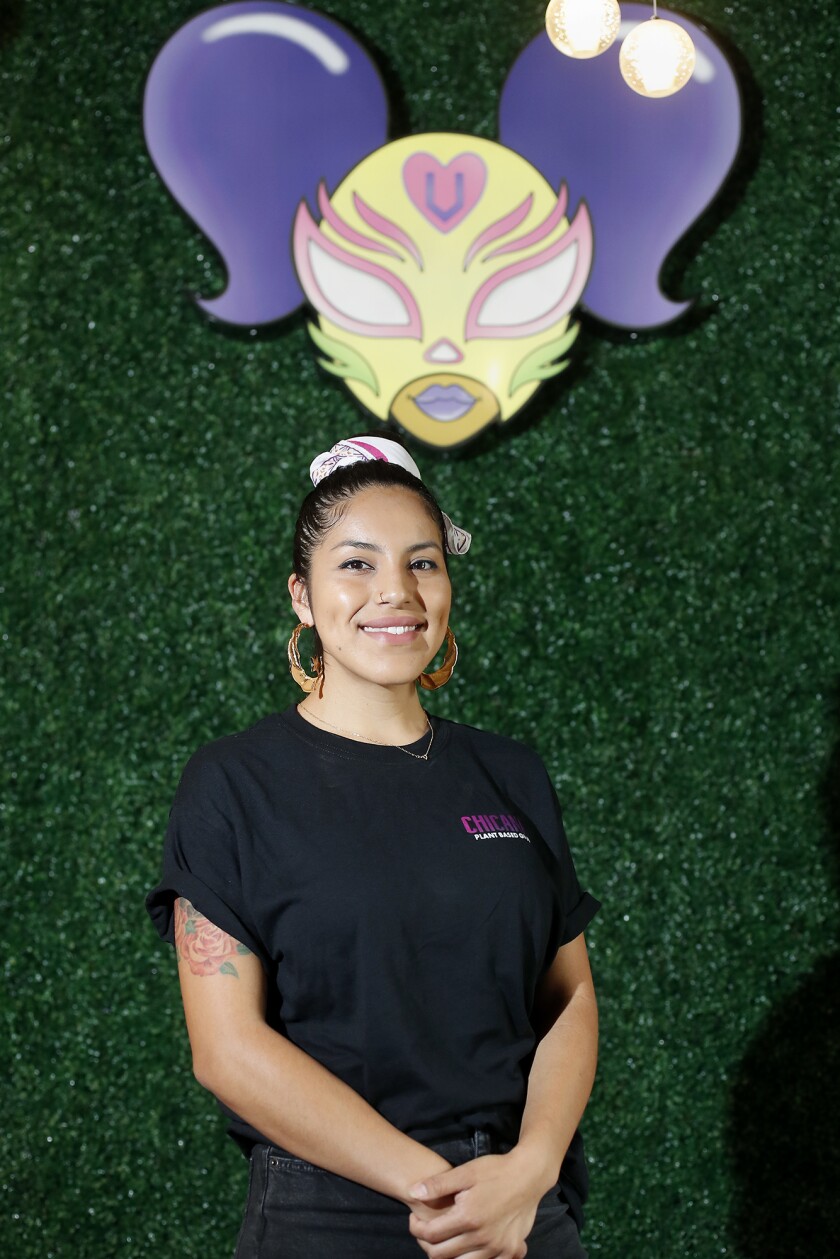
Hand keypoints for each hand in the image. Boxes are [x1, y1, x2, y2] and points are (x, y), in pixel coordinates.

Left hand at [406, 1151, 548, 1258]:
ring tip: (444, 1240)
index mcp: (468, 1217)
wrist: (529, 1175)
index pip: (430, 1235)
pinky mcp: (509, 1251)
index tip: (414, 1219)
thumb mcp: (466, 1171)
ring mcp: (497, 1247)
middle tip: (426, 1230)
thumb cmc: (496, 1170)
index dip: (416, 1229)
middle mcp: (481, 1237)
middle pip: (441, 1255)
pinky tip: (467, 1247)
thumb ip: (438, 1184)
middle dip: (427, 1244)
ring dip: (447, 1256)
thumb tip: (413, 1192)